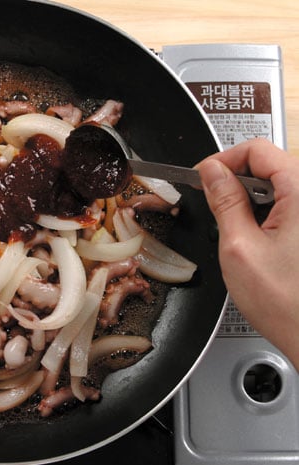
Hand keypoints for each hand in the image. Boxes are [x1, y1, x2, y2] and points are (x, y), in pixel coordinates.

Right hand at [197, 137, 298, 369]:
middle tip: (213, 202)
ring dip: (253, 197)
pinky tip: (258, 235)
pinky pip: (291, 203)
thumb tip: (211, 172)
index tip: (202, 178)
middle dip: (237, 179)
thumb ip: (225, 201)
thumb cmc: (287, 303)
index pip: (258, 150)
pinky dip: (269, 211)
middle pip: (271, 163)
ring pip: (280, 183)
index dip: (223, 160)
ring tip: (237, 226)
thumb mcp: (239, 246)